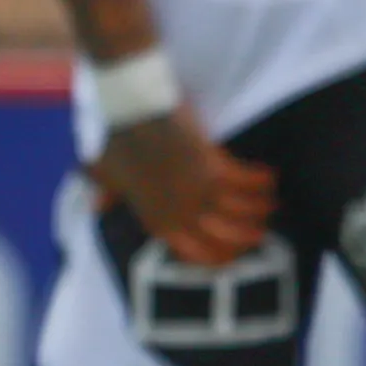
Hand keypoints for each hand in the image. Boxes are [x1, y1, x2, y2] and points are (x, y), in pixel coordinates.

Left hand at [90, 105, 276, 265]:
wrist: (132, 108)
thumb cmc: (117, 138)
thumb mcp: (107, 174)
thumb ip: (107, 194)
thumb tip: (95, 207)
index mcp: (158, 221)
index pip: (196, 254)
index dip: (220, 257)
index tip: (236, 253)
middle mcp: (182, 214)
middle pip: (228, 239)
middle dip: (249, 237)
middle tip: (261, 230)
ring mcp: (199, 193)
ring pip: (243, 213)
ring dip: (261, 209)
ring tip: (270, 203)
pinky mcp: (213, 168)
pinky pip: (247, 183)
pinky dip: (261, 181)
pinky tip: (269, 176)